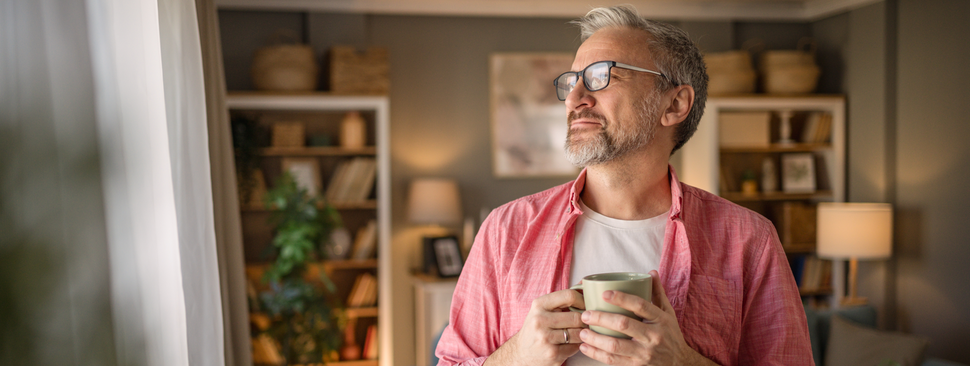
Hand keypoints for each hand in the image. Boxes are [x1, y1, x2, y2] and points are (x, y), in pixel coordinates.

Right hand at [484, 288, 586, 365]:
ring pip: (579, 333)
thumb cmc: (536, 328)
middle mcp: (540, 320)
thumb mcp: (543, 309)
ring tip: (578, 333)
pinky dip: (576, 346)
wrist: (521, 352)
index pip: (569, 295)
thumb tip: (584, 284)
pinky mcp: (552, 353)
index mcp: (539, 305)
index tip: (586, 306)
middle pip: (577, 316)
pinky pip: (575, 347)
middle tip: (585, 322)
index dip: (583, 300)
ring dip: (582, 334)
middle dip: (584, 321)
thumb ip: (562, 299)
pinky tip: (569, 344)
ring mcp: (545, 337)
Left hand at [577, 270, 715, 365]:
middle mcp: (653, 336)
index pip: (640, 306)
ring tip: (582, 332)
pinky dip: (597, 355)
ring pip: (616, 346)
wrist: (680, 363)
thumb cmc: (670, 334)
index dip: (622, 298)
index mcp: (660, 319)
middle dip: (601, 319)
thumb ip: (658, 293)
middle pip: (624, 325)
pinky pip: (614, 361)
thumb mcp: (668, 313)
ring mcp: (645, 353)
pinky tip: (585, 348)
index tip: (604, 293)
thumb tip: (651, 272)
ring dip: (596, 339)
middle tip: (586, 315)